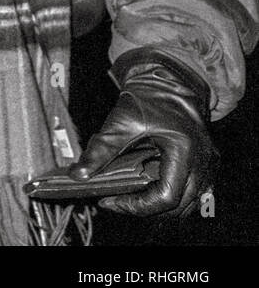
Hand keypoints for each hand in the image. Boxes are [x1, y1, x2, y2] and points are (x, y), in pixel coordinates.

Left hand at [70, 50, 217, 217]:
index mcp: (184, 151)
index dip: (137, 205)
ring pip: (188, 204)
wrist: (167, 79)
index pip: (166, 197)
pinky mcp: (206, 165)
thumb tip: (79, 174)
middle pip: (178, 206)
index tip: (110, 201)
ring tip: (128, 196)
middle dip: (145, 208)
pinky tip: (146, 188)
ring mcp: (208, 165)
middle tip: (116, 201)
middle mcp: (203, 162)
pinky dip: (170, 197)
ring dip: (159, 206)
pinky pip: (192, 193)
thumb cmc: (147, 97)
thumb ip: (100, 149)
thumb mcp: (121, 121)